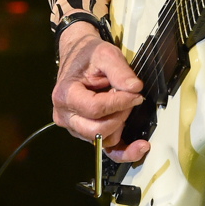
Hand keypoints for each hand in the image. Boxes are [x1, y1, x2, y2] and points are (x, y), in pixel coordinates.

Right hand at [52, 23, 149, 162]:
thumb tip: (135, 88)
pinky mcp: (86, 132)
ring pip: (103, 140)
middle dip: (120, 115)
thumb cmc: (88, 55)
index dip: (119, 103)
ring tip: (124, 105)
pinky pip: (105, 149)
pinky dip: (124, 151)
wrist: (79, 55)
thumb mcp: (105, 54)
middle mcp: (65, 115)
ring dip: (120, 125)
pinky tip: (139, 147)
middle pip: (97, 130)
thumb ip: (120, 71)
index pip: (95, 109)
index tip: (135, 94)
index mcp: (65, 95)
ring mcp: (74, 127)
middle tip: (130, 99)